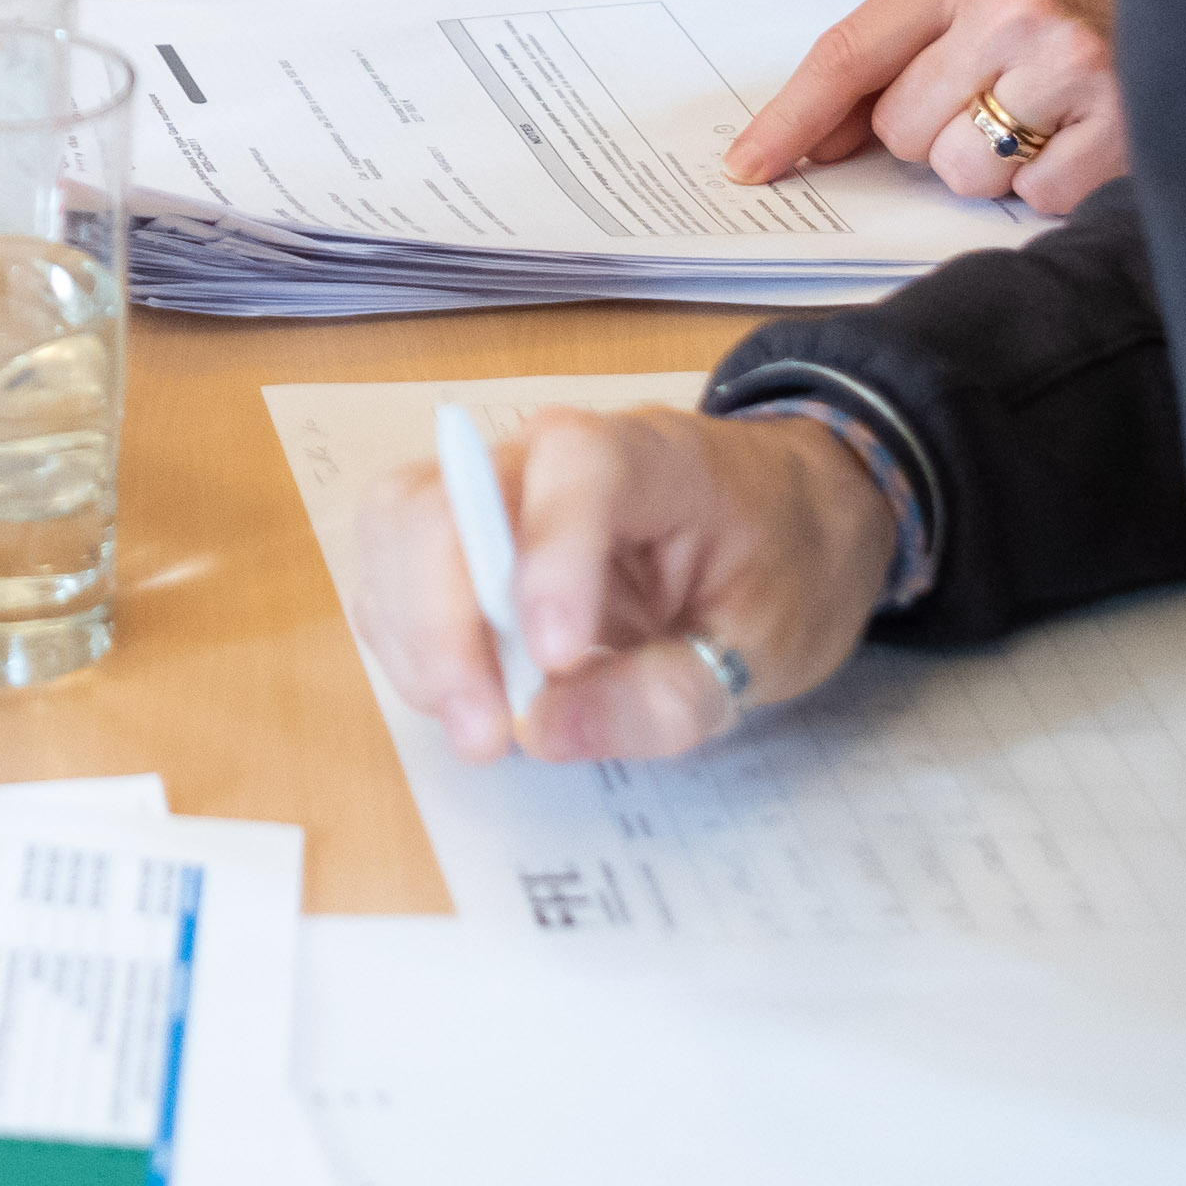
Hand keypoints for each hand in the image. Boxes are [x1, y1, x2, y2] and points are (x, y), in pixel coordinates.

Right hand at [347, 404, 897, 767]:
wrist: (788, 517)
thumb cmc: (784, 564)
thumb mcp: (767, 648)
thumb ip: (666, 694)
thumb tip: (541, 730)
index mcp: (652, 455)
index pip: (576, 470)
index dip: (551, 556)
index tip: (555, 659)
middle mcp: (547, 451)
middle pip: (444, 501)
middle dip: (443, 624)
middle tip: (484, 734)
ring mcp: (494, 485)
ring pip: (400, 530)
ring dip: (415, 638)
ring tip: (479, 722)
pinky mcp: (463, 530)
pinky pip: (398, 572)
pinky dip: (409, 642)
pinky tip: (465, 695)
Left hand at [727, 0, 1125, 210]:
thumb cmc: (1062, 39)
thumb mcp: (975, 24)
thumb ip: (891, 69)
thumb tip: (801, 145)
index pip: (851, 51)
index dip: (793, 115)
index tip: (750, 164)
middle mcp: (1017, 8)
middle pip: (900, 126)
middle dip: (931, 138)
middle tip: (992, 108)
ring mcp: (1072, 65)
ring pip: (959, 171)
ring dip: (988, 169)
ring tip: (1039, 127)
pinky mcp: (1119, 126)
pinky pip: (1028, 198)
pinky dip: (1044, 189)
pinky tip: (1076, 147)